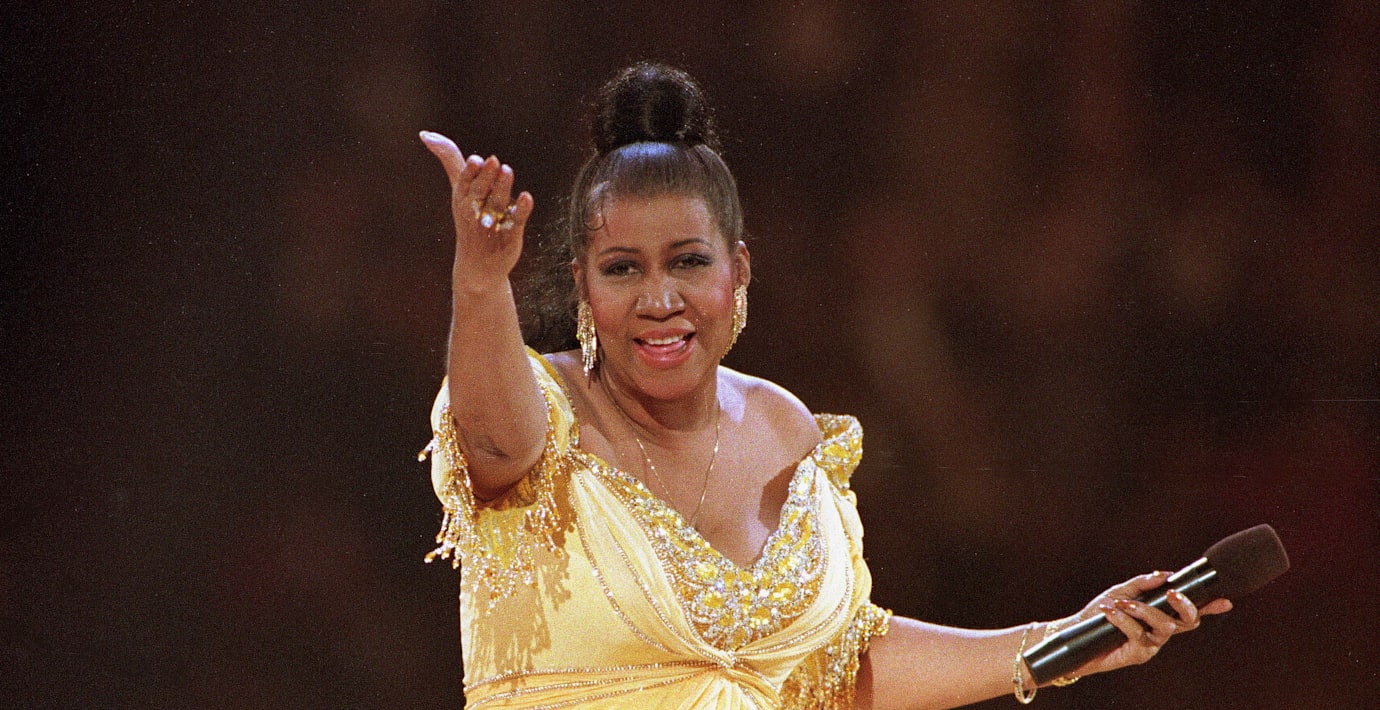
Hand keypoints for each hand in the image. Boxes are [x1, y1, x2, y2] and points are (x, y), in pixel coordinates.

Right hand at [420, 131, 535, 289]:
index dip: (470, 172)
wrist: (477, 267)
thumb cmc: (468, 221)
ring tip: (507, 171)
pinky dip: (521, 209)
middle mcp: (475, 211)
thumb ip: (450, 161)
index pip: (464, 183)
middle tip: (493, 161)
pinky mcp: (510, 235)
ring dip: (502, 188)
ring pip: (497, 204)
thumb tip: (427, 134)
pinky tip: (527, 197)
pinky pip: (516, 220)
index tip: (475, 159)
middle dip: (485, 177)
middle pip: (480, 192)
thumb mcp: (458, 191)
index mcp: (462, 199)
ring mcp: (493, 223)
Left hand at [1058, 571, 1233, 677]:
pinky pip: (1138, 635)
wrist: (1076, 634)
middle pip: (1188, 622)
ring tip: (1122, 604)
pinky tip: (1110, 611)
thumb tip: (1164, 574)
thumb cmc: (1100, 613)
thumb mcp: (1120, 592)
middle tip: (1173, 592)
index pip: (1189, 611)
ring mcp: (1152, 644)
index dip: (1209, 607)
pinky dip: (1124, 620)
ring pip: (1164, 627)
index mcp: (1160, 615)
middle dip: (1186, 606)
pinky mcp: (1138, 654)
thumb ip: (1142, 584)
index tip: (1225, 600)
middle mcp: (1160, 630)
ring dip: (1145, 611)